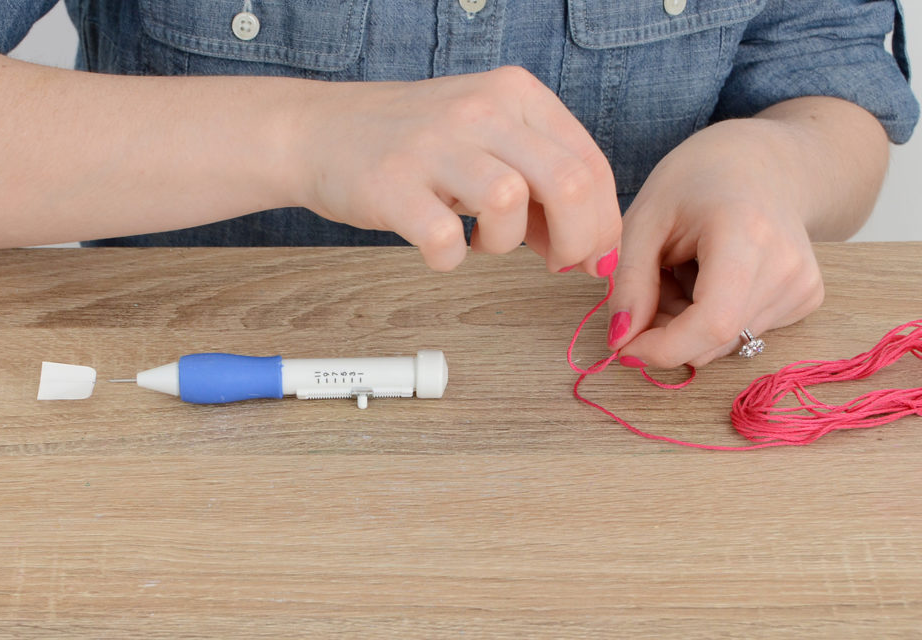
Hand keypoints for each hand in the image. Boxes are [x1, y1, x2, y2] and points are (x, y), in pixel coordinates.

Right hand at [291, 66, 620, 272]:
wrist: (318, 130)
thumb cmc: (412, 142)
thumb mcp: (487, 140)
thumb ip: (539, 181)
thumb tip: (589, 248)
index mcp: (514, 93)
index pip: (589, 162)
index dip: (603, 221)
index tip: (594, 254)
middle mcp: (479, 110)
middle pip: (567, 183)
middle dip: (579, 241)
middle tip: (560, 263)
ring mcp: (433, 145)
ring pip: (510, 204)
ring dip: (506, 243)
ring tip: (482, 240)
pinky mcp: (392, 185)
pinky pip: (446, 240)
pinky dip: (452, 259)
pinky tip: (443, 248)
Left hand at [605, 117, 825, 366]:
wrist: (763, 161)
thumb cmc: (697, 181)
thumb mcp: (645, 220)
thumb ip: (630, 284)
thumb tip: (621, 342)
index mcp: (746, 234)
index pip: (711, 324)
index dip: (663, 348)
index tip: (624, 346)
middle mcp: (786, 266)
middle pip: (714, 340)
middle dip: (667, 331)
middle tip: (651, 285)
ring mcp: (803, 284)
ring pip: (725, 343)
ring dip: (688, 324)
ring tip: (684, 272)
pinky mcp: (808, 298)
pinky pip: (745, 334)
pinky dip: (714, 318)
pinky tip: (711, 277)